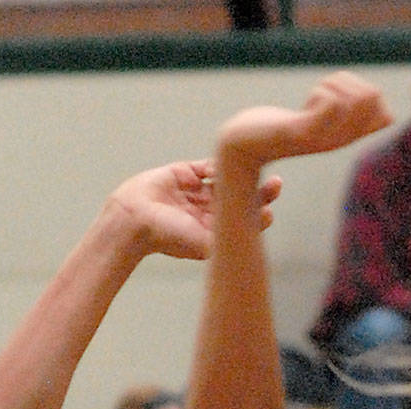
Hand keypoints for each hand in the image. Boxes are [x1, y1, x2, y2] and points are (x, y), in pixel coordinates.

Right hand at [106, 160, 280, 261]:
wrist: (133, 219)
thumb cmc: (169, 238)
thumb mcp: (205, 244)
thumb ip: (230, 238)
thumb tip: (263, 224)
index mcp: (214, 231)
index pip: (243, 221)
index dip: (258, 213)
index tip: (270, 210)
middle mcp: (207, 212)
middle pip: (239, 198)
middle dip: (258, 191)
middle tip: (277, 185)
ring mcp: (196, 192)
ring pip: (225, 180)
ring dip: (241, 174)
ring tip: (259, 167)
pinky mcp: (184, 173)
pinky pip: (206, 166)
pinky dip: (218, 164)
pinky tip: (230, 163)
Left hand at [217, 72, 391, 169]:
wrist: (244, 145)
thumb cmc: (278, 128)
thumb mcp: (316, 119)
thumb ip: (342, 110)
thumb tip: (378, 101)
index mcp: (346, 138)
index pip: (386, 114)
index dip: (369, 94)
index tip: (339, 95)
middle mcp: (340, 141)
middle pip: (373, 99)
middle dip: (350, 82)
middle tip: (324, 89)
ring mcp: (324, 138)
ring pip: (355, 99)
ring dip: (335, 84)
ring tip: (315, 94)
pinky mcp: (304, 133)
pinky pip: (331, 103)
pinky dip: (322, 92)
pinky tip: (307, 103)